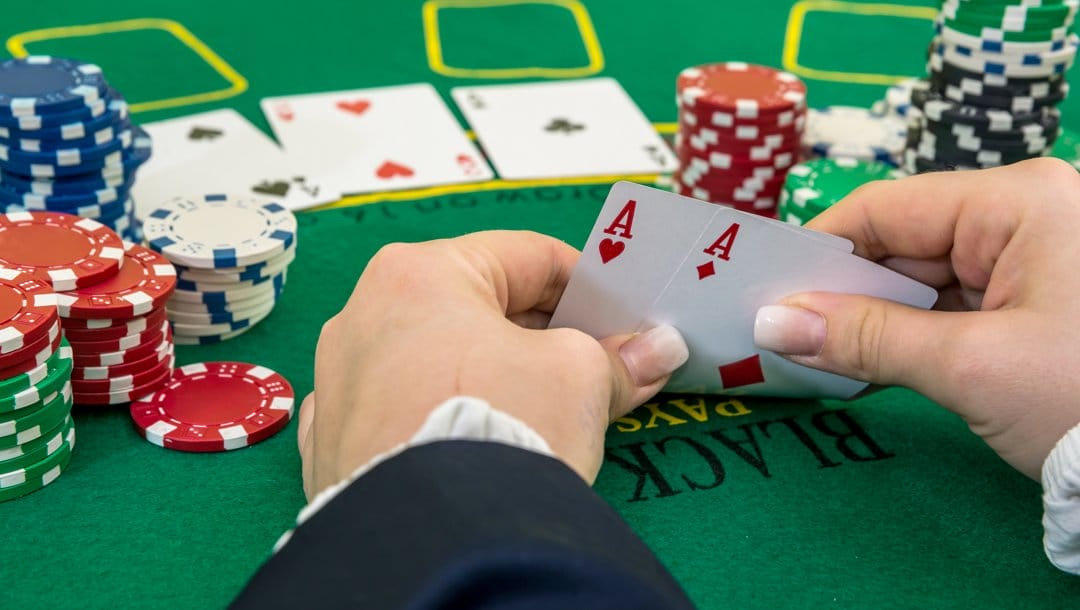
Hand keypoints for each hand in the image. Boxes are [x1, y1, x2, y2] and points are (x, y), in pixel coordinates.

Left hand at [296, 231, 687, 498]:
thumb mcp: (580, 377)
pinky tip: (486, 441)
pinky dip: (447, 414)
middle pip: (478, 307)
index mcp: (420, 273)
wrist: (434, 540)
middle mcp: (364, 315)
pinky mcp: (333, 441)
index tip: (620, 316)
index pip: (525, 256)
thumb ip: (616, 357)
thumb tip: (654, 352)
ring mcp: (341, 381)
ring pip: (438, 358)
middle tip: (597, 365)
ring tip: (547, 409)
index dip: (586, 285)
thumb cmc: (500, 429)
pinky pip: (405, 408)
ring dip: (496, 375)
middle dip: (544, 336)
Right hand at [753, 158, 1079, 478]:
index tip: (764, 291)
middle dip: (843, 294)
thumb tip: (772, 324)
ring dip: (873, 321)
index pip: (888, 209)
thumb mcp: (968, 366)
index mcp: (1019, 202)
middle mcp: (1028, 215)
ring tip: (816, 356)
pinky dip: (911, 336)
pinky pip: (954, 307)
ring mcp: (1037, 258)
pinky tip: (868, 363)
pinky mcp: (1040, 300)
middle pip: (903, 245)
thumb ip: (863, 338)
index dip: (818, 249)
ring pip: (924, 280)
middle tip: (780, 336)